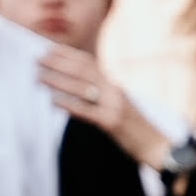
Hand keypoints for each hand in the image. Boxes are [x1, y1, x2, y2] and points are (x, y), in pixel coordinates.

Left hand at [41, 46, 174, 170]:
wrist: (158, 147)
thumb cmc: (136, 129)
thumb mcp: (119, 106)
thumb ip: (101, 96)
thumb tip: (76, 89)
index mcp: (114, 86)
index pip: (89, 63)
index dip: (68, 54)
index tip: (49, 49)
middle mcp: (114, 91)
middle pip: (83, 70)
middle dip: (58, 63)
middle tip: (37, 59)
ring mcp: (114, 105)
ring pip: (82, 87)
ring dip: (57, 80)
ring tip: (39, 77)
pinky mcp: (112, 122)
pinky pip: (86, 111)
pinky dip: (68, 104)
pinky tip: (53, 101)